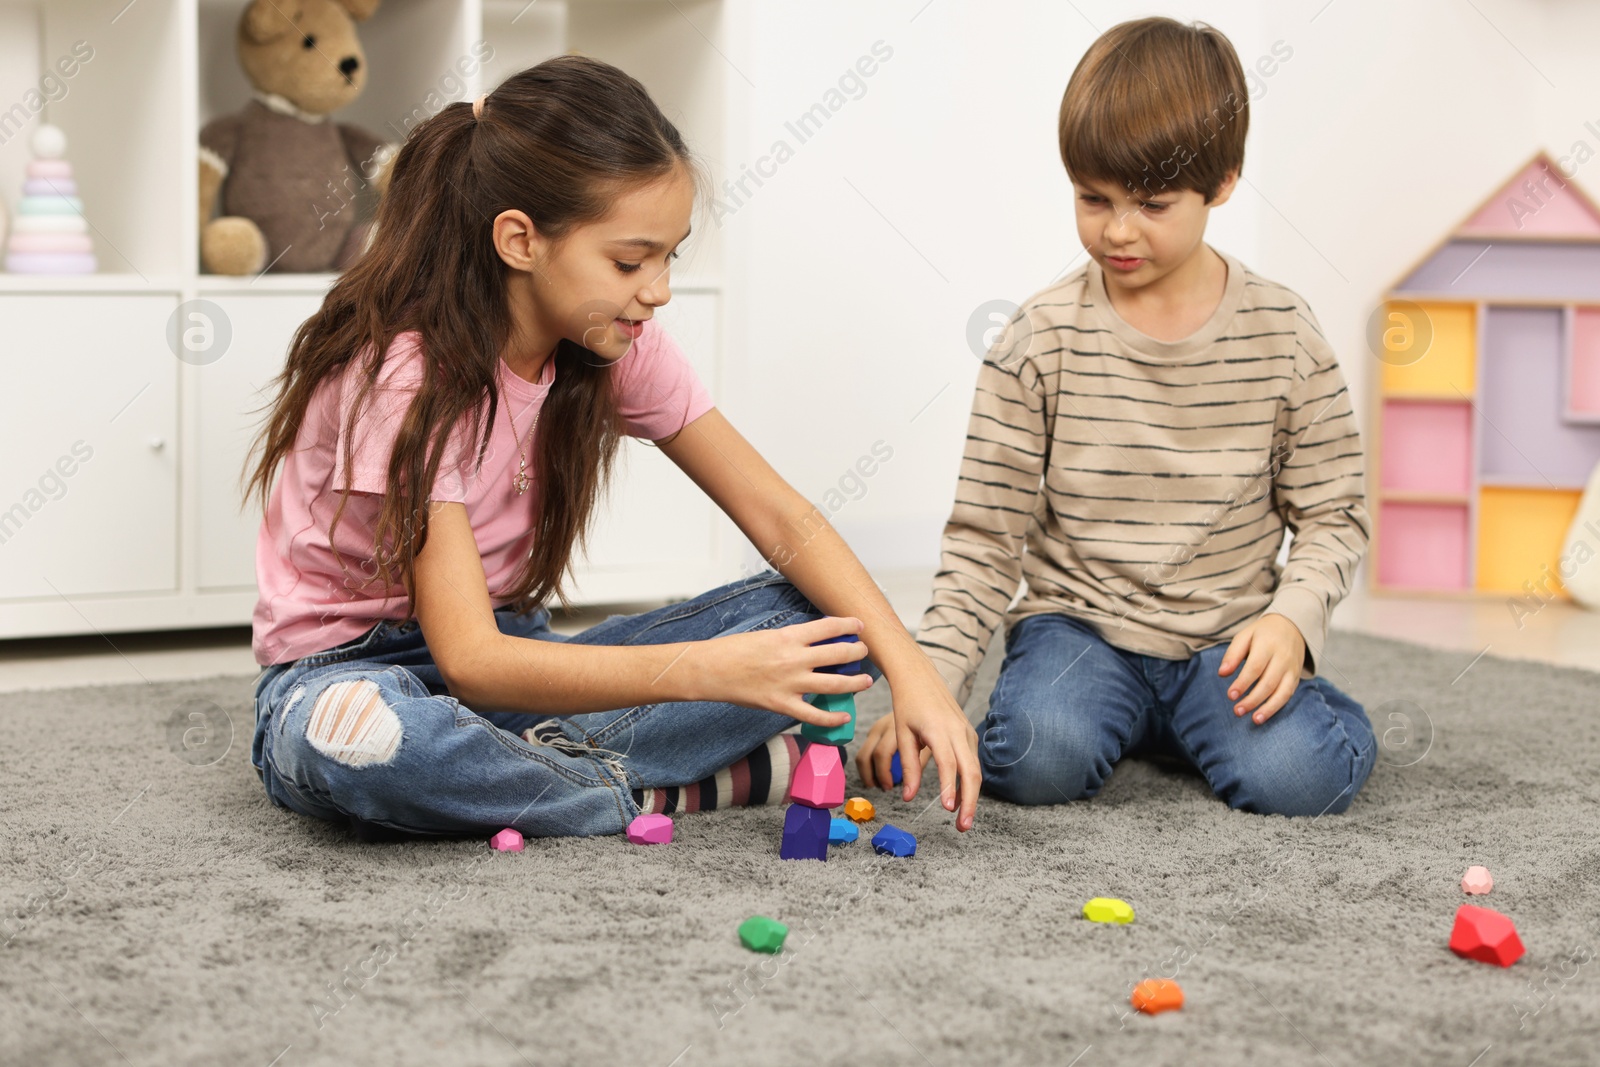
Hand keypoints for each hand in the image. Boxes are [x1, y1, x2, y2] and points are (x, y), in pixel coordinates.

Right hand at [693, 616, 869, 728]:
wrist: (712, 670)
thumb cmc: (735, 650)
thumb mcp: (767, 636)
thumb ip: (792, 641)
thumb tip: (816, 645)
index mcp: (789, 636)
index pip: (829, 626)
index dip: (849, 624)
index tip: (859, 625)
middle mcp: (795, 658)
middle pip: (839, 653)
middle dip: (857, 651)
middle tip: (864, 651)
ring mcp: (791, 683)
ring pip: (835, 683)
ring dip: (856, 682)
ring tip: (866, 681)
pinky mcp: (783, 705)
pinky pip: (815, 714)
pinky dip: (833, 717)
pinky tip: (845, 716)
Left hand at [855, 670, 980, 831]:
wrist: (920, 677)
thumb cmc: (907, 704)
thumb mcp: (902, 734)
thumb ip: (908, 766)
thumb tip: (908, 796)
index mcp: (938, 729)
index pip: (949, 763)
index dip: (950, 788)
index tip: (948, 809)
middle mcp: (958, 731)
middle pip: (971, 771)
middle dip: (970, 801)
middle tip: (962, 827)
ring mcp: (967, 731)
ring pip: (976, 769)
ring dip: (972, 796)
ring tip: (962, 820)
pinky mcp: (969, 733)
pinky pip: (973, 761)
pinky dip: (970, 782)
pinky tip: (961, 799)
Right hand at [857, 713, 927, 788]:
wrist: (920, 699)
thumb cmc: (927, 722)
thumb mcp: (927, 741)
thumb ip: (918, 761)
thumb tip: (911, 784)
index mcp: (896, 728)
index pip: (882, 754)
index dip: (884, 775)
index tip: (891, 787)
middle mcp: (882, 727)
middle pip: (867, 756)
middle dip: (873, 776)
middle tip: (886, 787)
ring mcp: (876, 728)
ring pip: (862, 755)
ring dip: (867, 773)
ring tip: (879, 784)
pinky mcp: (874, 730)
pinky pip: (865, 751)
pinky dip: (869, 766)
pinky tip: (879, 774)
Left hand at [1217, 613, 1305, 724]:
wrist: (1292, 627)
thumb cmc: (1262, 634)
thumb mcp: (1245, 636)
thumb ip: (1232, 654)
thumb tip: (1222, 673)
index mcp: (1268, 645)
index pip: (1255, 667)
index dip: (1243, 683)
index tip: (1230, 695)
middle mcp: (1283, 658)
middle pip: (1268, 682)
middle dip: (1253, 699)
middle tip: (1237, 711)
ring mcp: (1292, 669)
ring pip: (1282, 692)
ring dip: (1268, 708)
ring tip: (1254, 720)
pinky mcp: (1296, 677)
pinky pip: (1288, 695)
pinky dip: (1276, 707)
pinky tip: (1263, 716)